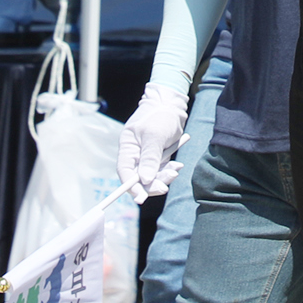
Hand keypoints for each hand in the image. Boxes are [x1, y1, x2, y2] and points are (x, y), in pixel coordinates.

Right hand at [116, 82, 189, 203]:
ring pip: (152, 176)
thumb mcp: (154, 135)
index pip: (125, 171)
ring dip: (163, 176)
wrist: (173, 105)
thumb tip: (145, 180)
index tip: (140, 197)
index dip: (130, 186)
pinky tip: (178, 166)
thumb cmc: (160, 115)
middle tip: (164, 188)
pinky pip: (162, 169)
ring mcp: (147, 156)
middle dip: (151, 184)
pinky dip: (170, 170)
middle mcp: (135, 154)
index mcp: (128, 147)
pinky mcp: (158, 156)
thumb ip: (149, 158)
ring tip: (175, 170)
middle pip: (139, 178)